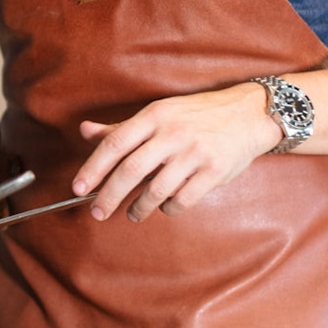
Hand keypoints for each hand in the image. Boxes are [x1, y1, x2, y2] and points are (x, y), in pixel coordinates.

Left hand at [71, 84, 281, 222]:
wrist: (248, 114)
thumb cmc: (197, 115)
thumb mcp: (159, 112)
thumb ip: (122, 127)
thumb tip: (85, 131)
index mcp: (155, 116)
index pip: (115, 143)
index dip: (93, 168)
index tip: (78, 188)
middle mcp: (173, 133)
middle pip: (131, 170)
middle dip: (109, 196)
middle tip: (97, 212)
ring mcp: (195, 153)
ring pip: (155, 190)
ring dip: (138, 208)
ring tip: (133, 214)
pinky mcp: (214, 171)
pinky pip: (182, 200)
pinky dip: (169, 208)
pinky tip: (165, 206)